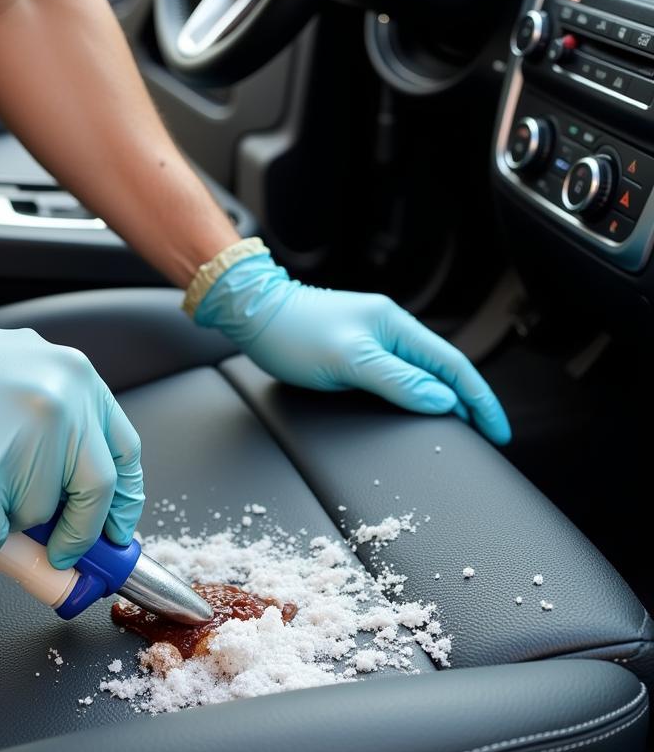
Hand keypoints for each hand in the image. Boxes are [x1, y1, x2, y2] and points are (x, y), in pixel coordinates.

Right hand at [0, 316, 144, 567]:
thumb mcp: (23, 370)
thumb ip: (61, 418)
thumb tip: (80, 488)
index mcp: (76, 378)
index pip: (125, 452)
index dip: (124, 499)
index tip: (117, 527)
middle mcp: (61, 405)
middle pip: (97, 493)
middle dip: (81, 533)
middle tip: (62, 550)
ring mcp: (25, 441)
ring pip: (39, 516)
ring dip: (8, 520)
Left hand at [194, 254, 510, 444]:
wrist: (254, 316)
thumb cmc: (294, 334)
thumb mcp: (348, 360)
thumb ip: (396, 380)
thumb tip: (441, 401)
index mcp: (396, 326)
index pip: (453, 366)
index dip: (479, 400)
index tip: (497, 430)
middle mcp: (391, 329)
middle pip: (445, 370)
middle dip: (471, 402)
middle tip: (489, 435)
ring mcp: (374, 338)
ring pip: (424, 373)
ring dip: (447, 399)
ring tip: (466, 427)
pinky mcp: (357, 350)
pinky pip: (401, 374)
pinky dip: (419, 393)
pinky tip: (422, 407)